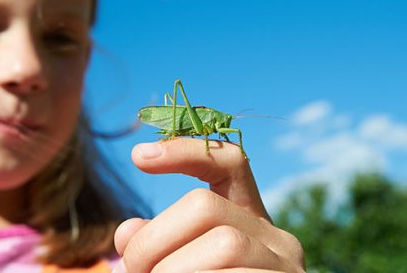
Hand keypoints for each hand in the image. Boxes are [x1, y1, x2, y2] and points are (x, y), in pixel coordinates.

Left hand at [113, 138, 304, 272]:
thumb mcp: (180, 268)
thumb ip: (156, 245)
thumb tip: (126, 233)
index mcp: (247, 220)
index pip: (229, 163)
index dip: (185, 150)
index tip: (138, 156)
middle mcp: (274, 238)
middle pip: (205, 206)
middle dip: (154, 238)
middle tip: (132, 270)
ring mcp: (286, 269)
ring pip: (224, 244)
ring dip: (172, 269)